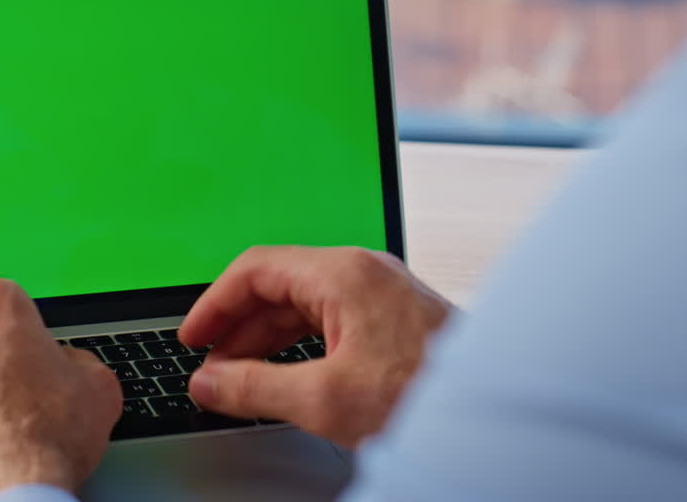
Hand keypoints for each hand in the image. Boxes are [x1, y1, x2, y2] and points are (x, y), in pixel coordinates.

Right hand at [179, 246, 452, 446]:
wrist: (492, 416)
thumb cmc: (429, 396)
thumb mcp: (324, 399)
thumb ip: (254, 387)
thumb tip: (210, 381)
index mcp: (343, 273)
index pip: (255, 270)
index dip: (214, 305)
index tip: (193, 336)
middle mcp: (363, 271)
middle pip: (278, 285)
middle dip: (238, 327)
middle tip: (211, 365)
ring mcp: (381, 291)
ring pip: (303, 303)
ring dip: (266, 338)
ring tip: (240, 376)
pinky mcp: (393, 316)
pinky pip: (329, 317)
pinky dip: (298, 343)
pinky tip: (286, 374)